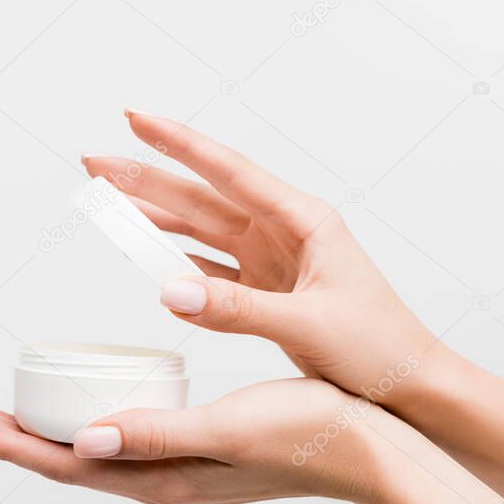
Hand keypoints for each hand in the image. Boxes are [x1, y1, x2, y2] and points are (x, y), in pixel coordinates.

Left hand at [0, 378, 375, 503]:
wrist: (367, 448)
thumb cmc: (307, 433)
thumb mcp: (225, 429)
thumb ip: (155, 436)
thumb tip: (85, 443)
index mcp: (163, 480)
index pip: (65, 464)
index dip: (11, 444)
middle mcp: (161, 482)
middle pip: (66, 462)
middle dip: (12, 441)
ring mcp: (176, 472)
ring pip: (90, 454)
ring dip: (42, 436)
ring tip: (5, 420)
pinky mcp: (192, 454)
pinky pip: (121, 443)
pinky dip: (85, 429)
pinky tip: (81, 414)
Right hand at [82, 110, 439, 408]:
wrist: (408, 384)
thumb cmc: (379, 347)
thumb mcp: (308, 325)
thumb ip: (236, 310)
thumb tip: (168, 290)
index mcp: (303, 220)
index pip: (228, 171)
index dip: (178, 143)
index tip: (135, 119)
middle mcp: (281, 232)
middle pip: (200, 196)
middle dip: (146, 177)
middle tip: (95, 162)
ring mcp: (270, 260)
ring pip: (198, 229)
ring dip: (153, 217)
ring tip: (108, 202)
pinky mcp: (262, 291)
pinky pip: (207, 269)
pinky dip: (174, 261)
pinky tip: (147, 254)